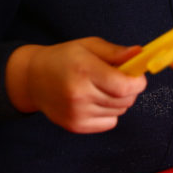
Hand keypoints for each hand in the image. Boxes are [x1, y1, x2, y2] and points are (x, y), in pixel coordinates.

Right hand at [5, 37, 146, 132]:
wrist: (33, 79)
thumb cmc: (64, 58)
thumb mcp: (89, 46)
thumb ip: (115, 51)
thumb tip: (140, 54)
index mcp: (84, 70)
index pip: (123, 86)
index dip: (138, 82)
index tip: (138, 76)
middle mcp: (79, 94)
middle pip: (125, 100)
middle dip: (130, 89)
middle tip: (120, 79)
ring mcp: (76, 113)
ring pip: (119, 111)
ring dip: (119, 100)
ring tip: (103, 88)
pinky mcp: (75, 126)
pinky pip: (109, 123)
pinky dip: (109, 113)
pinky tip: (96, 100)